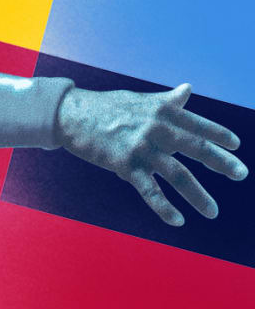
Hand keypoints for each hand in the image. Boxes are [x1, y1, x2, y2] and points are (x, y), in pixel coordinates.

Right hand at [57, 84, 245, 225]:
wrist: (71, 115)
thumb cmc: (107, 107)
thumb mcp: (141, 100)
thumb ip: (168, 100)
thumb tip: (188, 89)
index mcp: (164, 111)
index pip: (199, 124)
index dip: (219, 135)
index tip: (236, 146)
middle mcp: (157, 128)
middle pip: (196, 149)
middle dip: (221, 163)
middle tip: (240, 174)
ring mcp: (141, 148)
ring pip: (177, 175)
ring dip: (198, 195)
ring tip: (212, 212)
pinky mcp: (124, 165)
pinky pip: (149, 190)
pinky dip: (164, 207)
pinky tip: (178, 220)